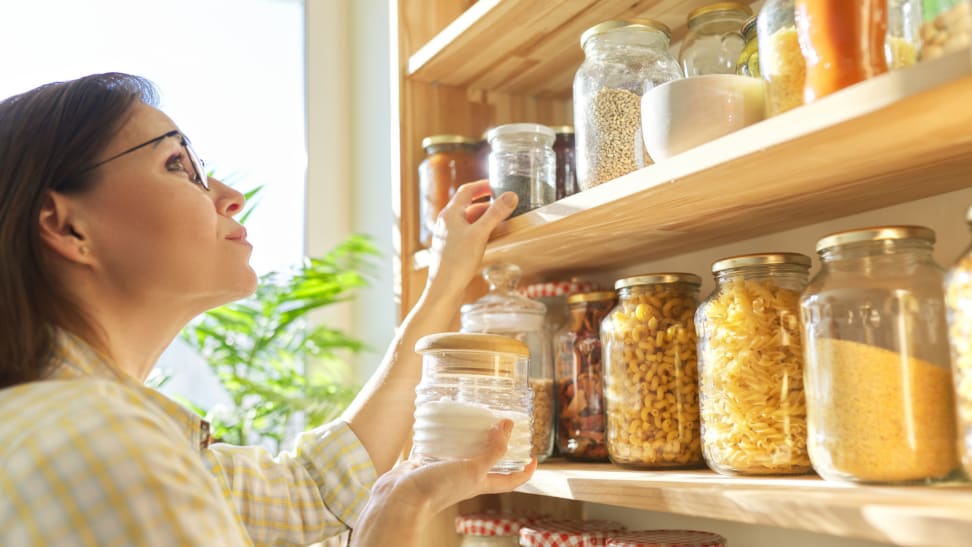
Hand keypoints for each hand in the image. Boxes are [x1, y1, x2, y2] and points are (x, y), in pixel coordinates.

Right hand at [350, 419, 535, 545]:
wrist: (401, 498)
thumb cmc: (439, 489)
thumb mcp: (473, 469)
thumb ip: (492, 451)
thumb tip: (508, 427)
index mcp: (480, 483)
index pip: (510, 480)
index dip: (525, 471)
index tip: (534, 456)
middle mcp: (465, 478)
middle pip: (488, 462)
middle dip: (497, 445)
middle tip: (502, 424)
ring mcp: (445, 470)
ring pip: (464, 452)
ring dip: (471, 437)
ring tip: (475, 417)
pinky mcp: (427, 463)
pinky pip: (440, 446)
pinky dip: (445, 435)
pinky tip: (444, 421)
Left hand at [426, 180, 517, 297]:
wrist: (444, 289)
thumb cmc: (458, 261)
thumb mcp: (480, 234)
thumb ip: (496, 213)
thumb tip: (511, 195)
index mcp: (450, 214)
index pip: (466, 191)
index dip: (482, 186)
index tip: (497, 185)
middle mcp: (446, 223)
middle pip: (468, 206)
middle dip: (487, 205)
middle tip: (505, 206)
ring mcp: (448, 236)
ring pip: (469, 222)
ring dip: (485, 220)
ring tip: (502, 222)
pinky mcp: (451, 250)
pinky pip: (468, 235)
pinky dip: (481, 232)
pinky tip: (492, 240)